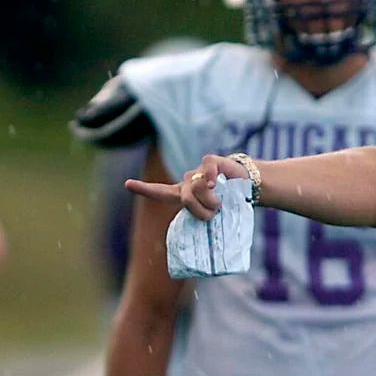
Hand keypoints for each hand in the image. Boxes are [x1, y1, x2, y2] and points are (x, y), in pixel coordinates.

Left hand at [125, 153, 249, 220]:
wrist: (248, 186)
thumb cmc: (229, 201)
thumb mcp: (212, 210)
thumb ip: (202, 205)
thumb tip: (205, 185)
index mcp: (184, 195)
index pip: (160, 192)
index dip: (144, 188)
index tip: (127, 184)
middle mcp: (188, 182)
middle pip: (185, 198)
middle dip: (201, 210)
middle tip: (214, 214)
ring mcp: (199, 171)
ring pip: (197, 187)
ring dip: (211, 200)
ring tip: (221, 202)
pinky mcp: (210, 161)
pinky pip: (207, 170)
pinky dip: (213, 178)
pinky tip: (218, 181)